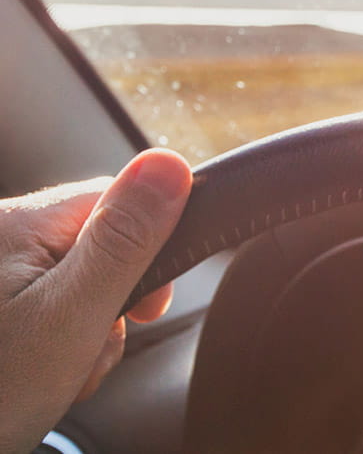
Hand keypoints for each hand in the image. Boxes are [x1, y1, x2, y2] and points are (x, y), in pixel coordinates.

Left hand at [0, 149, 190, 453]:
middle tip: (89, 351)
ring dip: (84, 333)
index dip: (149, 250)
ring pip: (76, 284)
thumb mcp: (70, 317)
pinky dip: (57, 345)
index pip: (115, 201)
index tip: (150, 307)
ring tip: (59, 374)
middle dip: (111, 305)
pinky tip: (42, 375)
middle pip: (98, 247)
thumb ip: (123, 241)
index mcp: (14, 224)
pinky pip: (47, 308)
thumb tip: (169, 164)